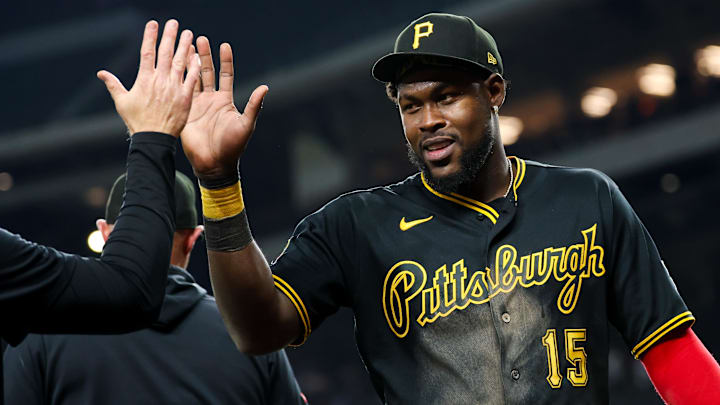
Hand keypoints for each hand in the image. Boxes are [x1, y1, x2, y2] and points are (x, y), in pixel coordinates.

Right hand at [97, 20, 200, 136]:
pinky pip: (192, 78)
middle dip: (169, 35)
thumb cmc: (136, 122)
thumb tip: (101, 73)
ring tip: (188, 33)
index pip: (147, 52)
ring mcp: (174, 88)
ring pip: (180, 62)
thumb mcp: (122, 102)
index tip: (153, 23)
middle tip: (173, 23)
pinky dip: (194, 66)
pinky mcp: (185, 97)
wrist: (153, 139)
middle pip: (165, 52)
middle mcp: (160, 80)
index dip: (150, 36)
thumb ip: (113, 85)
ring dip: (184, 46)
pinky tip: (197, 55)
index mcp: (144, 79)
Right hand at [180, 36, 267, 179]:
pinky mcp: (184, 112)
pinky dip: (178, 79)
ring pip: (191, 79)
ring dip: (188, 63)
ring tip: (184, 46)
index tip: (224, 45)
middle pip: (207, 72)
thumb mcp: (246, 125)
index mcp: (225, 101)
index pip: (226, 75)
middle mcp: (210, 100)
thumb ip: (253, 105)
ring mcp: (196, 105)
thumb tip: (265, 87)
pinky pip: (180, 92)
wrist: (214, 164)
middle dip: (204, 55)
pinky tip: (173, 65)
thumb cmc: (233, 147)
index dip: (225, 61)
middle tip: (199, 38)